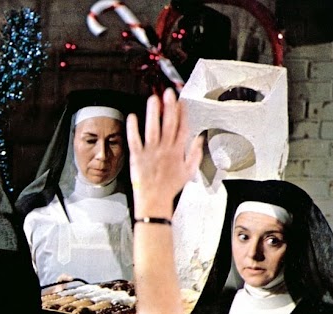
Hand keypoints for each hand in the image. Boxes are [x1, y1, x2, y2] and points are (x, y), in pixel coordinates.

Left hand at [127, 88, 202, 217]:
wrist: (154, 200)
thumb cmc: (169, 187)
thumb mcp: (189, 171)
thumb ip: (195, 153)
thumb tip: (200, 139)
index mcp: (177, 152)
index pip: (182, 128)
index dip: (182, 114)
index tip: (181, 101)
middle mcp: (165, 150)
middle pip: (169, 125)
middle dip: (170, 107)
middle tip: (169, 93)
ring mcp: (150, 153)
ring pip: (153, 129)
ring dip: (154, 113)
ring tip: (153, 99)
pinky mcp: (137, 157)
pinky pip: (135, 140)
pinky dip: (133, 129)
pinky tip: (133, 117)